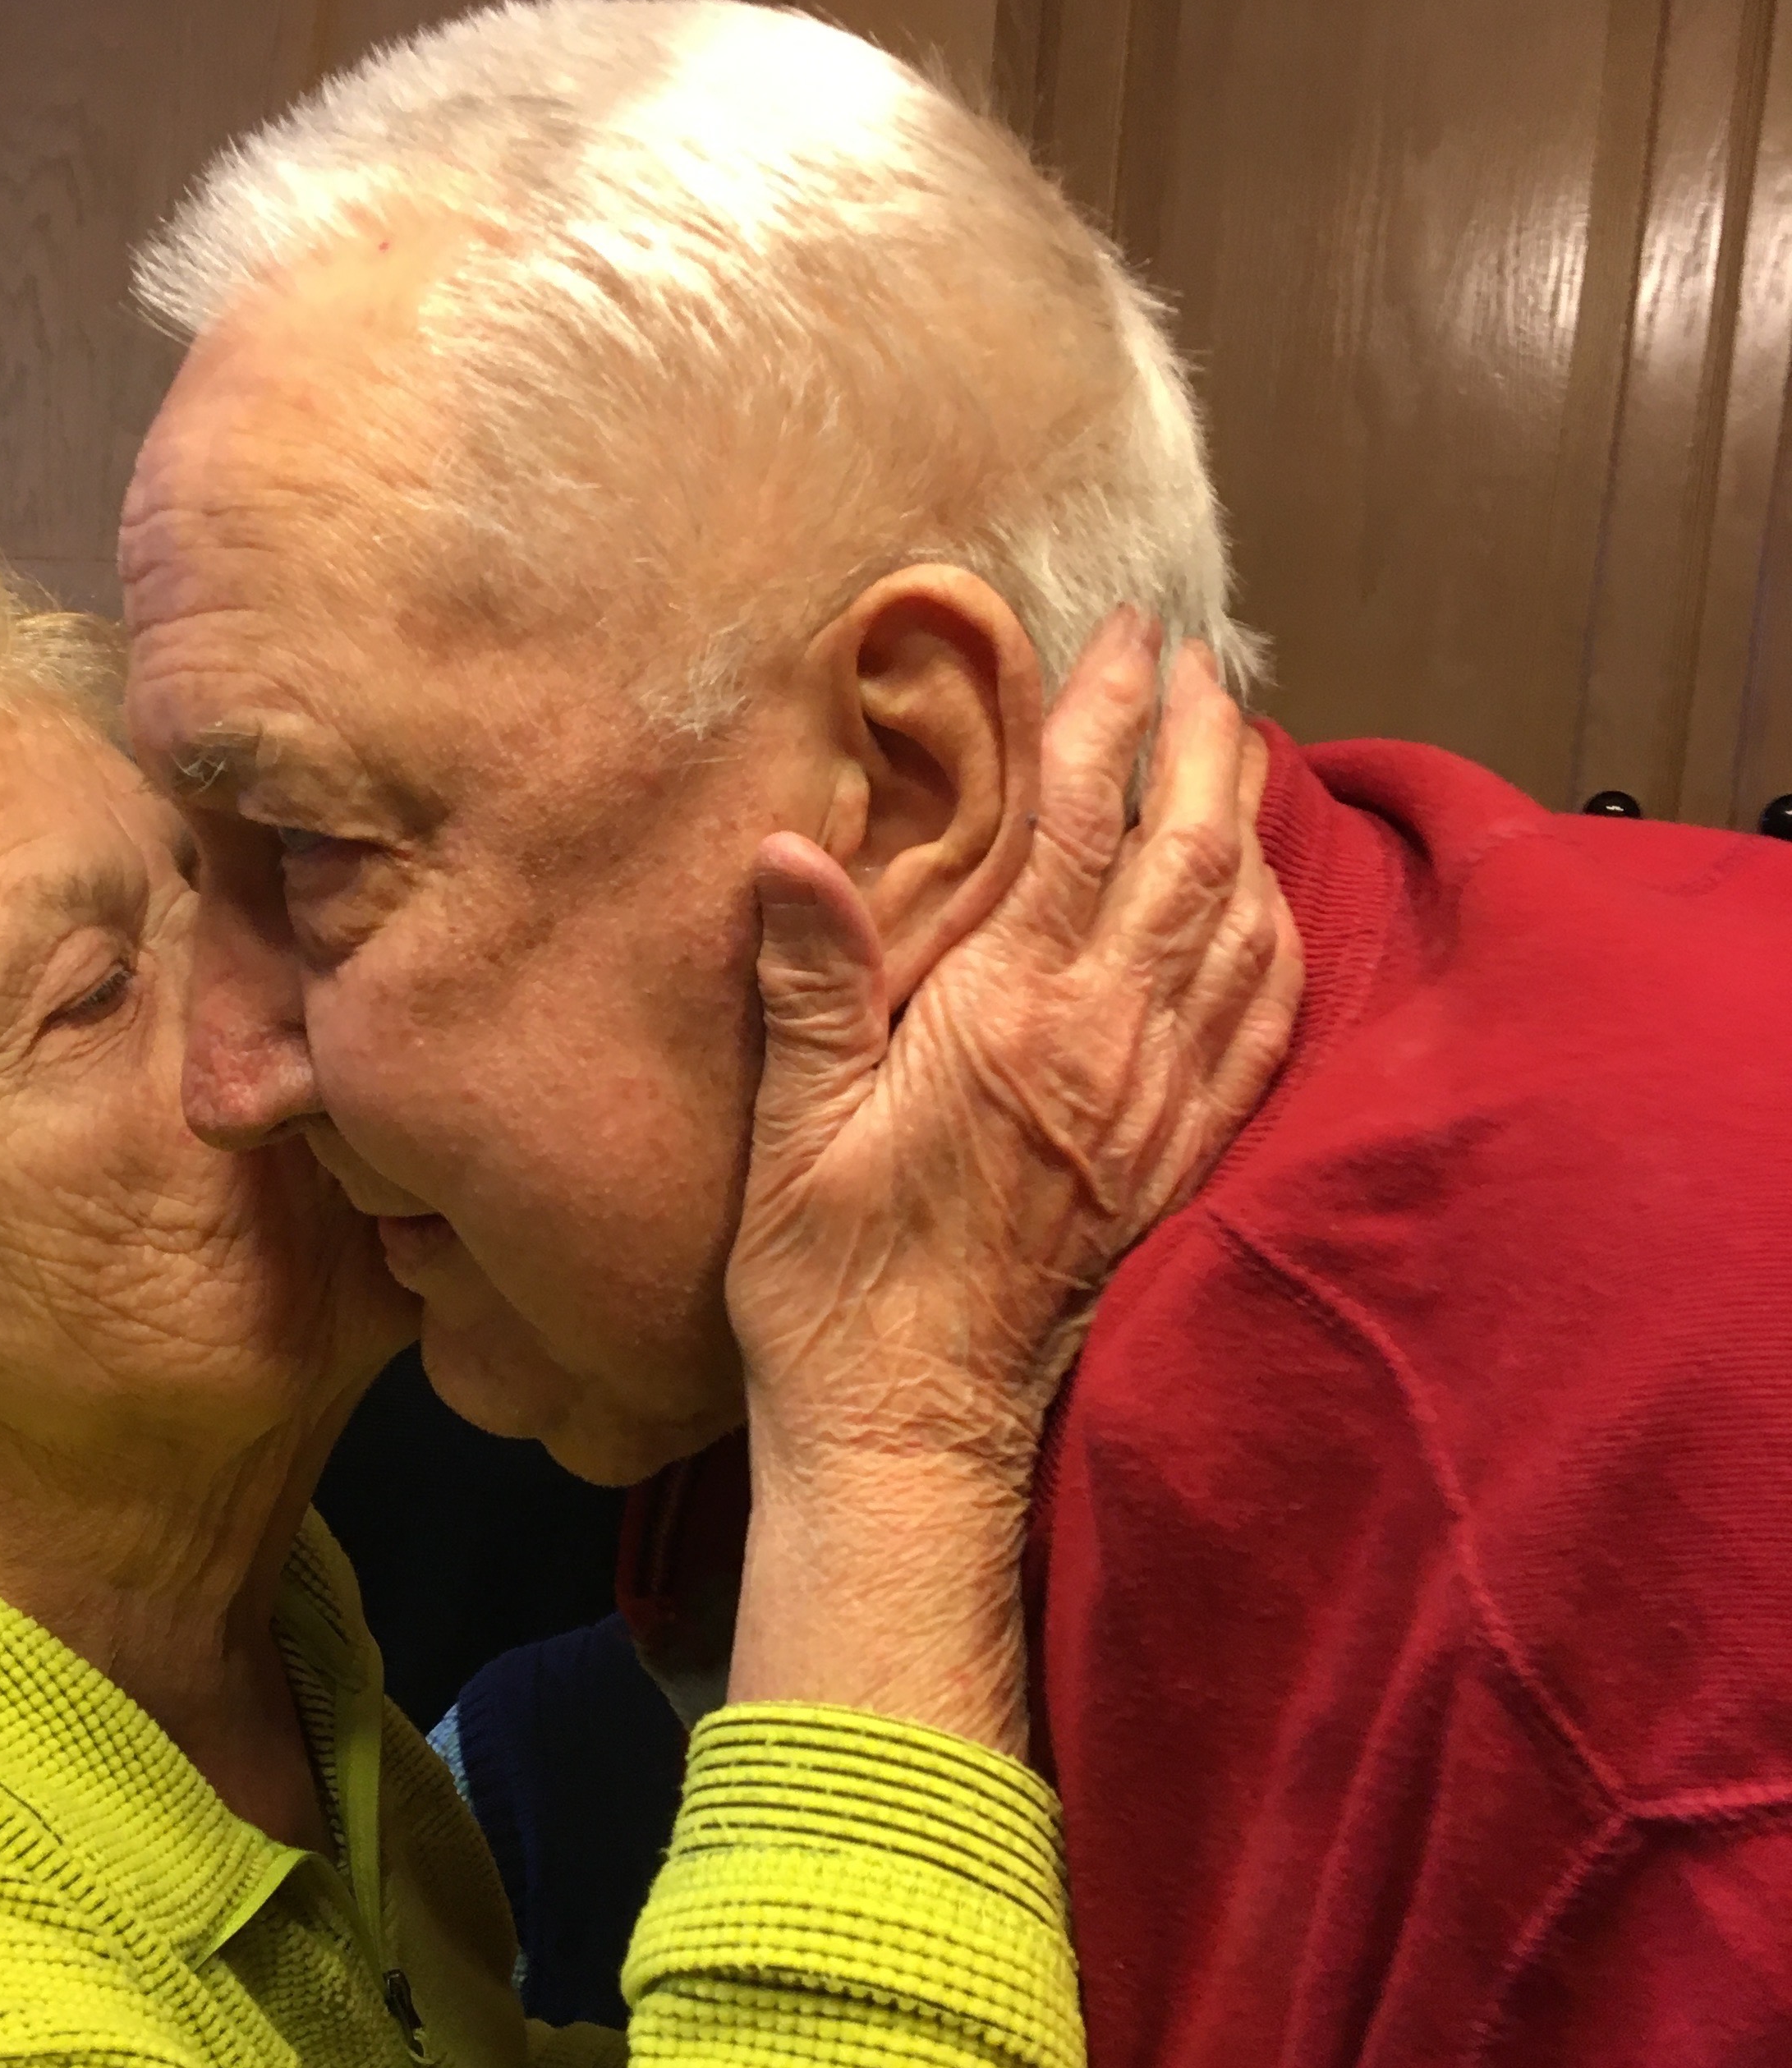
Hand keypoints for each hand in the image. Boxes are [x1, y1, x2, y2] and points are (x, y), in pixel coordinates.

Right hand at [725, 618, 1301, 1749]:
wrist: (913, 1431)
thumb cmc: (831, 1285)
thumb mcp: (789, 1129)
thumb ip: (808, 983)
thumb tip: (788, 848)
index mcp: (1010, 1022)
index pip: (1081, 829)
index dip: (1108, 717)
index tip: (1126, 636)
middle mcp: (1109, 1050)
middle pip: (1192, 855)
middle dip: (1204, 741)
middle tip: (1202, 664)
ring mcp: (1164, 1108)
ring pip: (1245, 928)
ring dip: (1251, 824)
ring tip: (1240, 751)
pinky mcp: (1184, 1164)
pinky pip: (1266, 1025)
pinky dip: (1279, 940)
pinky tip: (1266, 907)